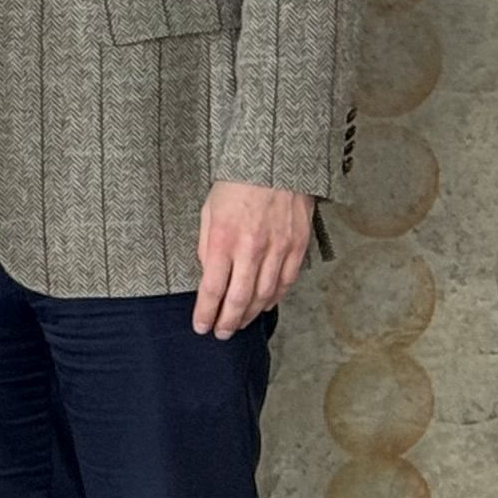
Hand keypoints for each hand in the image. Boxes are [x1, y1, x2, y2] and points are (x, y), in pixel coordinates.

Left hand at [193, 179, 314, 338]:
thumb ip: (207, 247)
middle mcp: (252, 249)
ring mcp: (278, 249)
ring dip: (251, 315)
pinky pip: (286, 281)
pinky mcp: (297, 246)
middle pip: (239, 299)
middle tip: (220, 334)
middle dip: (228, 322)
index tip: (200, 327)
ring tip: (239, 324)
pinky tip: (265, 305)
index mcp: (224, 240)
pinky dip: (275, 298)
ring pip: (264, 295)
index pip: (213, 289)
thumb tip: (210, 276)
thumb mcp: (208, 213)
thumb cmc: (236, 186)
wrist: (276, 163)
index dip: (205, 313)